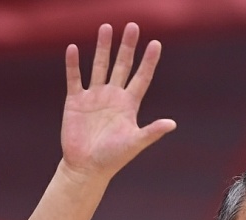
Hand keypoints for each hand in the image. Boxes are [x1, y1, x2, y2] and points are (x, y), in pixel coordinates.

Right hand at [60, 23, 176, 179]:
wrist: (86, 168)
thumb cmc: (112, 158)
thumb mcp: (134, 143)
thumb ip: (152, 132)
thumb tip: (172, 124)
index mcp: (129, 105)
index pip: (142, 77)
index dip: (149, 61)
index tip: (156, 43)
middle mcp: (113, 96)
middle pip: (122, 65)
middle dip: (127, 46)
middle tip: (132, 26)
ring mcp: (94, 97)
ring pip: (100, 66)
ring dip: (103, 48)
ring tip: (107, 27)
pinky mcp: (75, 101)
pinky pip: (75, 78)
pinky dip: (73, 64)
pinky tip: (74, 48)